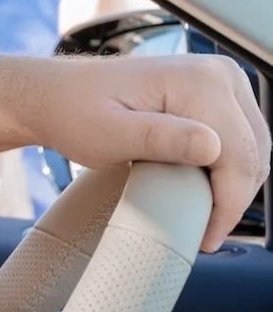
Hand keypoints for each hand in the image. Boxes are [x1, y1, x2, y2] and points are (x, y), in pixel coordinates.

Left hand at [31, 54, 269, 251]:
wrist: (58, 94)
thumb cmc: (73, 112)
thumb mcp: (108, 134)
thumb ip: (159, 140)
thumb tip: (212, 147)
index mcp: (200, 82)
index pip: (240, 155)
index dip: (229, 204)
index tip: (207, 237)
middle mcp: (219, 74)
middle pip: (252, 152)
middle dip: (233, 198)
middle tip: (204, 232)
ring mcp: (220, 81)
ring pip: (251, 148)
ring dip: (232, 185)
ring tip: (200, 215)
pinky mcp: (214, 93)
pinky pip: (238, 139)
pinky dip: (226, 168)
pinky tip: (201, 190)